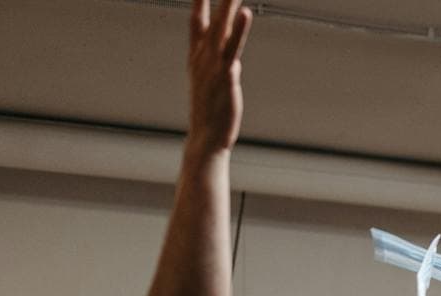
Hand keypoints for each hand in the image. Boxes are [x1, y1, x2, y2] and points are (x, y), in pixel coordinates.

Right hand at [186, 1, 252, 156]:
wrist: (206, 137)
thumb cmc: (210, 111)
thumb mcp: (212, 83)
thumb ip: (222, 67)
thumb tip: (233, 62)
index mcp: (197, 58)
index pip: (196, 23)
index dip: (199, 4)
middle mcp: (203, 59)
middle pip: (212, 23)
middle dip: (218, 2)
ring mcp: (214, 68)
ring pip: (223, 34)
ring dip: (231, 15)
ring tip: (239, 0)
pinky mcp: (226, 80)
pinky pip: (233, 55)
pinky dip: (237, 37)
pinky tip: (244, 20)